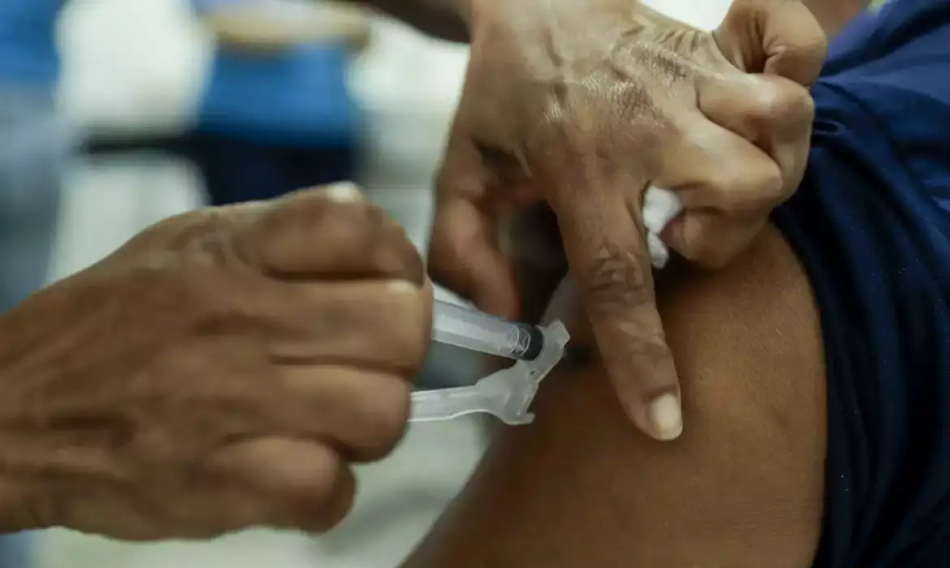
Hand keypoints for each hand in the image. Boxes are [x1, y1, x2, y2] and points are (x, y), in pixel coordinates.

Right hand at [0, 184, 431, 538]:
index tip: (380, 288)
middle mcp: (238, 315)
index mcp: (234, 248)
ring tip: (326, 423)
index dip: (396, 261)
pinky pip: (330, 488)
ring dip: (368, 425)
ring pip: (384, 412)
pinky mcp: (217, 483)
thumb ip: (285, 239)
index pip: (363, 225)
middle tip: (360, 365)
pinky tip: (295, 475)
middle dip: (398, 351)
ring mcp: (229, 400)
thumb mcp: (189, 243)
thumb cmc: (116, 320)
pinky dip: (325, 491)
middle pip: (402, 327)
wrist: (9, 408)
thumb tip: (388, 257)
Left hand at [428, 0, 823, 439]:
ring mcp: (689, 76)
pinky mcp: (715, 45)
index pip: (617, 275)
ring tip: (710, 183)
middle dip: (723, 238)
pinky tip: (754, 108)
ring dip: (763, 173)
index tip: (666, 420)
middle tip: (677, 231)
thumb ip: (460, 251)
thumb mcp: (457, 175)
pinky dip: (796, 72)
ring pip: (780, 129)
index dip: (642, 357)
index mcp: (577, 165)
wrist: (526, 1)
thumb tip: (503, 317)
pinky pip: (795, 46)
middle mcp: (646, 121)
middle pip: (740, 193)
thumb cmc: (498, 97)